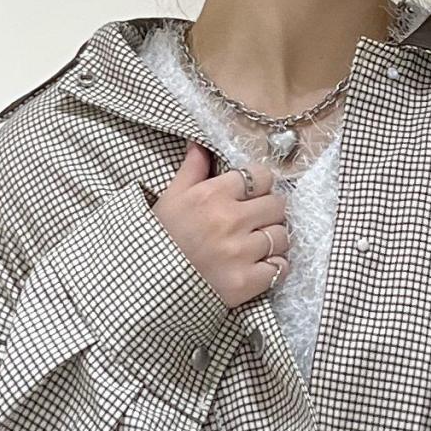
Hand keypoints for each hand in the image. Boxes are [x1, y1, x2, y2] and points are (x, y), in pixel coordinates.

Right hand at [150, 141, 289, 306]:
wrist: (148, 287)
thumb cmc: (160, 239)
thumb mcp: (171, 198)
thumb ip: (191, 168)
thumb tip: (200, 143)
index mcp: (212, 196)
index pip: (261, 176)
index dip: (260, 184)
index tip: (253, 194)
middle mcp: (230, 220)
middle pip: (277, 204)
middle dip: (269, 210)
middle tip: (257, 220)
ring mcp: (240, 253)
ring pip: (282, 236)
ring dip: (274, 239)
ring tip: (259, 244)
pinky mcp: (246, 282)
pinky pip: (281, 267)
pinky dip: (276, 266)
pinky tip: (262, 265)